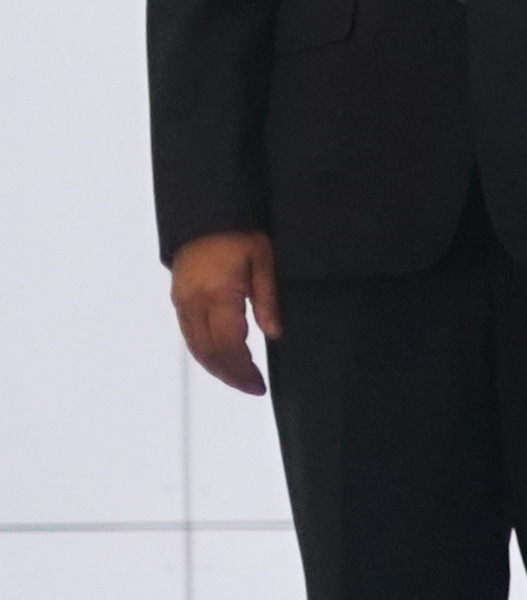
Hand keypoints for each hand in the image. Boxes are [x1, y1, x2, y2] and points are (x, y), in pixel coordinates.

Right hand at [170, 229, 278, 395]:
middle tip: (251, 387)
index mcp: (218, 294)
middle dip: (229, 375)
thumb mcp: (264, 261)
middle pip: (208, 352)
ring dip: (216, 367)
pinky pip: (189, 334)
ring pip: (194, 346)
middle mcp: (194, 302)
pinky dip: (204, 352)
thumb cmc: (237, 232)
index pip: (228, 345)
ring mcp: (182, 301)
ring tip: (239, 378)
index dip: (242, 370)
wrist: (205, 212)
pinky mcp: (179, 298)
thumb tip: (273, 333)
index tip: (258, 384)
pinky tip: (221, 358)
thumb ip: (268, 299)